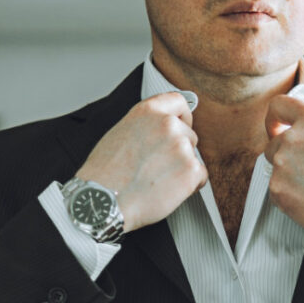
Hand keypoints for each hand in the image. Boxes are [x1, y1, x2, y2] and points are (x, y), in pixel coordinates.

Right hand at [76, 92, 206, 232]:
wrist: (102, 201)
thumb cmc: (104, 174)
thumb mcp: (120, 133)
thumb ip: (145, 125)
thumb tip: (160, 128)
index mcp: (148, 112)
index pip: (178, 102)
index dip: (182, 116)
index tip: (182, 125)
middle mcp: (167, 124)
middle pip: (189, 134)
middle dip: (178, 151)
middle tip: (157, 167)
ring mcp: (181, 146)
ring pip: (194, 157)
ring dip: (183, 168)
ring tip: (156, 180)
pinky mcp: (191, 169)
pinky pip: (200, 176)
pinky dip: (189, 186)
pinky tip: (167, 190)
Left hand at [264, 95, 303, 242]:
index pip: (279, 107)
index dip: (277, 118)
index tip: (278, 126)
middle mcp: (295, 141)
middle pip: (276, 143)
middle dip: (289, 154)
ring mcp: (284, 168)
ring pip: (277, 169)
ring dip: (292, 176)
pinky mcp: (281, 194)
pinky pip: (278, 191)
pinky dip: (292, 196)